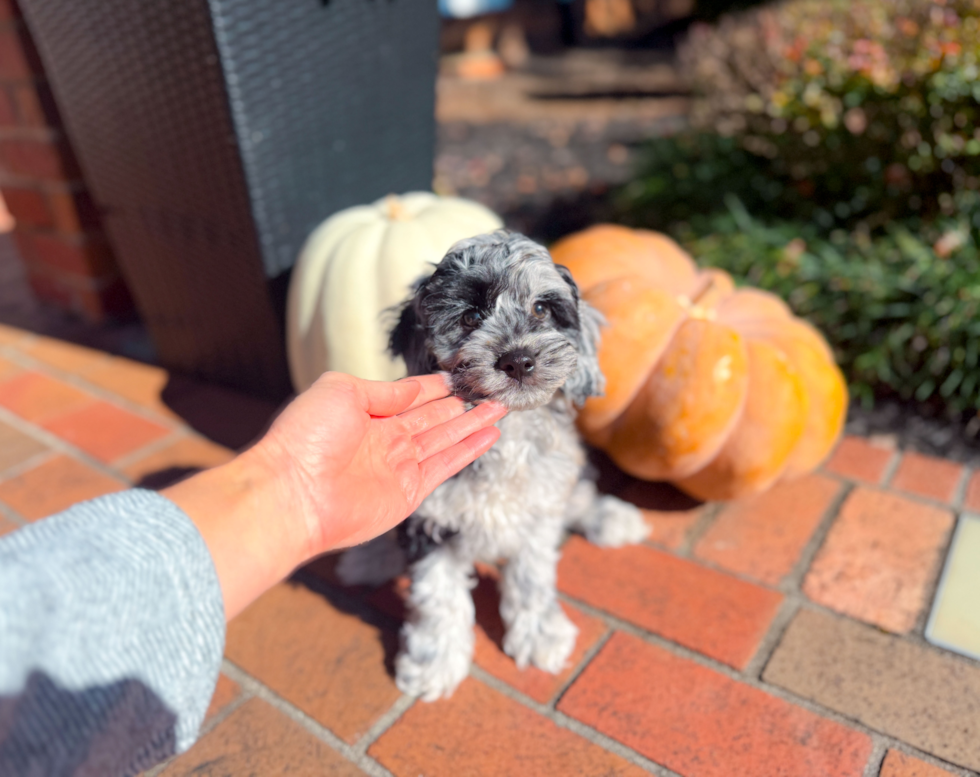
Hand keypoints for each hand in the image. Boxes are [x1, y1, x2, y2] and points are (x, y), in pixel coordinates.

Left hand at [256, 371, 506, 554]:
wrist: (292, 492)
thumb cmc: (304, 438)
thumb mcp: (341, 391)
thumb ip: (383, 391)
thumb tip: (414, 389)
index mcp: (365, 414)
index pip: (411, 397)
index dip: (436, 386)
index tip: (461, 376)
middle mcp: (384, 441)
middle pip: (433, 418)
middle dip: (462, 404)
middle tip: (491, 390)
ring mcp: (397, 468)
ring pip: (446, 440)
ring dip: (473, 424)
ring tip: (500, 408)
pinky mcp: (408, 493)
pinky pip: (445, 467)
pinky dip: (468, 451)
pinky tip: (489, 436)